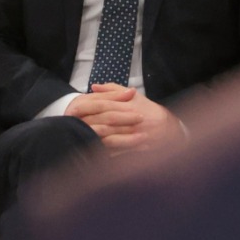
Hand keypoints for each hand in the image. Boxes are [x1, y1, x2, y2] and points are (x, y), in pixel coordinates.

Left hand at [65, 84, 183, 154]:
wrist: (170, 129)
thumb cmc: (148, 110)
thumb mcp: (134, 96)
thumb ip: (113, 90)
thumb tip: (93, 86)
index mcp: (129, 106)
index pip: (104, 106)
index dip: (87, 108)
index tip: (72, 110)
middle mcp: (131, 121)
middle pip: (104, 124)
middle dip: (86, 126)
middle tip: (69, 126)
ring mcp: (134, 136)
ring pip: (110, 140)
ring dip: (93, 140)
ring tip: (77, 140)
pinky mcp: (136, 150)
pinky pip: (118, 153)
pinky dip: (104, 154)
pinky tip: (92, 154)